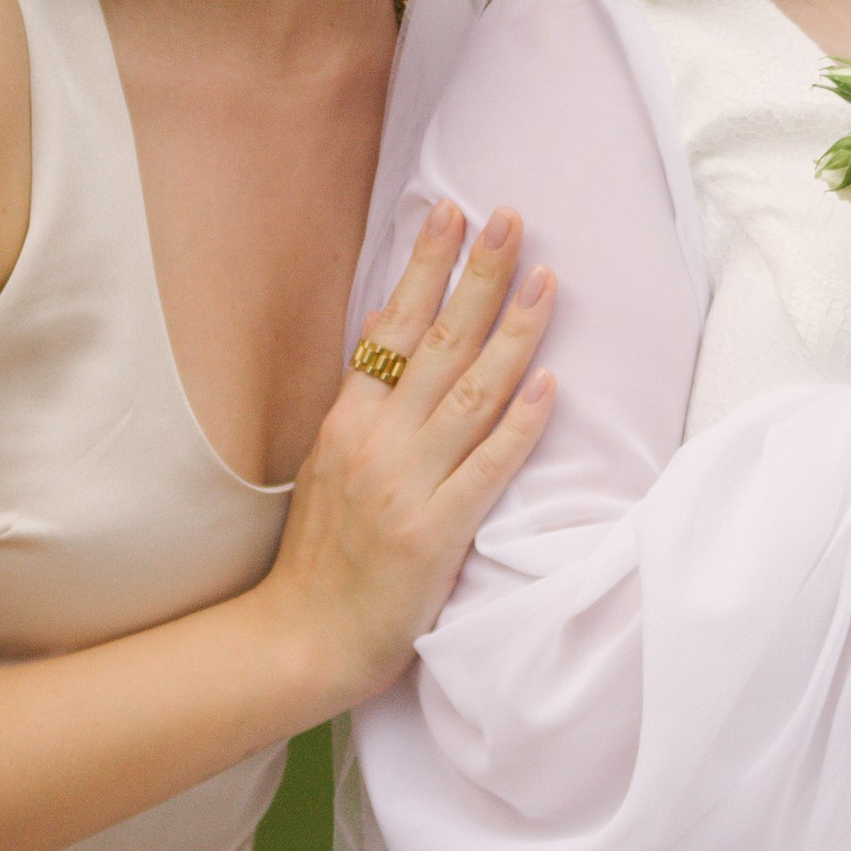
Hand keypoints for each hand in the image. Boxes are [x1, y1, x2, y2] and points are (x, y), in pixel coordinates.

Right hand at [259, 201, 555, 709]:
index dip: (426, 267)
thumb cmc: (321, 555)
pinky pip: (487, 469)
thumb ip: (359, 396)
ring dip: (513, 331)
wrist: (300, 639)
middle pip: (438, 343)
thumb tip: (378, 327)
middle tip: (512, 216)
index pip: (394, 327)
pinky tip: (550, 383)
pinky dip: (519, 425)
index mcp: (349, 422)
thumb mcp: (327, 462)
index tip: (454, 211)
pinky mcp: (435, 532)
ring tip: (548, 278)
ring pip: (470, 393)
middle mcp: (377, 442)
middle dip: (478, 275)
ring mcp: (407, 485)